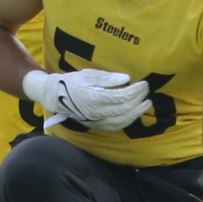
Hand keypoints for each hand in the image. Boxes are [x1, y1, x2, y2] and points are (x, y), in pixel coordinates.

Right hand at [23, 69, 151, 130]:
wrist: (55, 96)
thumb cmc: (72, 82)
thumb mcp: (87, 74)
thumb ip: (106, 78)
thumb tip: (125, 79)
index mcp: (93, 98)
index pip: (121, 97)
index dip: (135, 91)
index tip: (143, 83)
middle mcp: (96, 112)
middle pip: (124, 109)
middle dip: (138, 99)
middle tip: (146, 89)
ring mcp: (96, 121)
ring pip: (122, 121)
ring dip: (137, 113)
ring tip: (146, 103)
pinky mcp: (97, 125)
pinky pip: (116, 126)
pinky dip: (128, 121)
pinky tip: (134, 114)